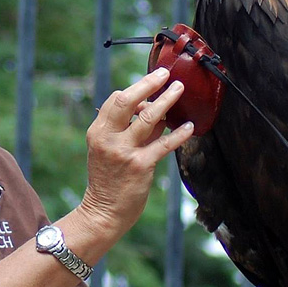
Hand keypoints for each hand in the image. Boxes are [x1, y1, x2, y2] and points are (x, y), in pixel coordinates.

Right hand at [76, 68, 194, 239]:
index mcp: (98, 132)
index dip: (136, 89)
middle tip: (165, 74)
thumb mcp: (108, 151)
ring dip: (168, 100)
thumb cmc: (108, 181)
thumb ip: (128, 131)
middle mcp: (108, 138)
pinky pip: (164, 144)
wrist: (103, 212)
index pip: (116, 99)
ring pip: (150, 117)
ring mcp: (124, 151)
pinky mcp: (141, 166)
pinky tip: (189, 127)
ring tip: (180, 90)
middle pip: (128, 100)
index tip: (152, 83)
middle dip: (149, 83)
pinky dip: (179, 133)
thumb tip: (153, 111)